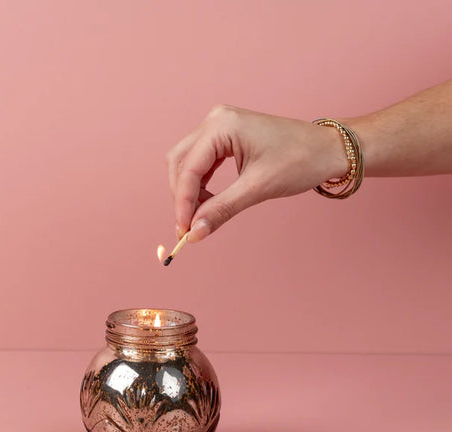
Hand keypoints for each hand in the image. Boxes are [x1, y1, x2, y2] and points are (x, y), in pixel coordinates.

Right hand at [166, 105, 346, 241]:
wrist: (329, 149)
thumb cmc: (301, 161)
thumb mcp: (258, 188)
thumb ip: (221, 209)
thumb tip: (194, 233)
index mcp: (222, 125)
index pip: (188, 168)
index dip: (183, 203)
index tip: (183, 231)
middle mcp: (215, 120)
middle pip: (180, 162)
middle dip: (182, 196)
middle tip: (189, 228)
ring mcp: (220, 126)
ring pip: (187, 162)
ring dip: (189, 191)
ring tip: (199, 217)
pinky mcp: (226, 137)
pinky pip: (201, 162)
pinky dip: (200, 184)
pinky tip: (207, 202)